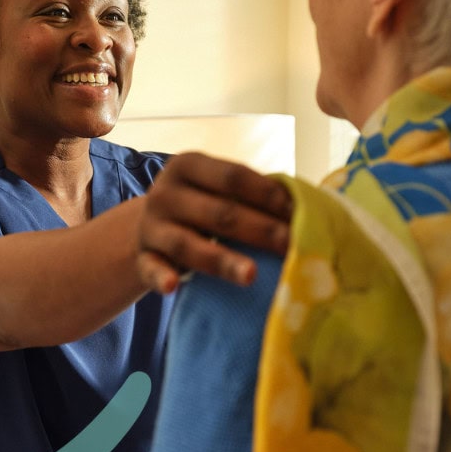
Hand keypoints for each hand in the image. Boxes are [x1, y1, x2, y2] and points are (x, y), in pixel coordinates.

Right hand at [137, 152, 291, 292]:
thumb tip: (309, 206)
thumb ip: (250, 192)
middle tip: (293, 248)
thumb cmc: (200, 205)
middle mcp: (165, 192)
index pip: (233, 177)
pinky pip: (150, 269)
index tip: (300, 213)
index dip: (268, 195)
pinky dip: (161, 278)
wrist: (148, 227)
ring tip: (252, 275)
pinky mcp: (141, 257)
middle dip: (261, 231)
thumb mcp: (215, 188)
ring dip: (222, 260)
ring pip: (188, 245)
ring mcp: (151, 226)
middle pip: (219, 213)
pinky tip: (173, 286)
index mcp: (188, 165)